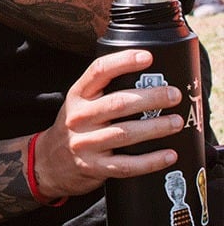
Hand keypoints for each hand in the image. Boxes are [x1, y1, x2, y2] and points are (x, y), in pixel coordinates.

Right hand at [32, 49, 183, 200]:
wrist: (48, 162)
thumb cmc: (73, 127)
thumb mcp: (79, 103)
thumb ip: (103, 91)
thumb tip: (147, 79)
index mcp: (77, 96)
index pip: (99, 71)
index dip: (124, 62)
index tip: (147, 57)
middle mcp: (80, 117)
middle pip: (118, 103)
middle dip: (151, 98)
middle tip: (173, 95)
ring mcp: (86, 143)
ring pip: (125, 134)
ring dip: (155, 128)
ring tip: (176, 122)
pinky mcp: (95, 167)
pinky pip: (127, 165)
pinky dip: (151, 161)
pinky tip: (169, 154)